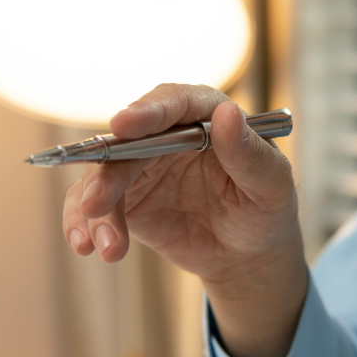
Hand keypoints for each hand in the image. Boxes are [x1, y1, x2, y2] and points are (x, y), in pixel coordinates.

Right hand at [61, 84, 309, 356]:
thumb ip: (249, 152)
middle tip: (97, 203)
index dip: (148, 112)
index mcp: (205, 116)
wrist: (248, 253)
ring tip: (107, 247)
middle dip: (107, 172)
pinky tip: (87, 247)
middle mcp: (166, 135)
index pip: (174, 103)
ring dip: (94, 209)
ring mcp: (141, 166)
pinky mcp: (125, 198)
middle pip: (127, 140)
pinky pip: (94, 205)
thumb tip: (228, 113)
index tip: (123, 125)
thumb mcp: (271, 184)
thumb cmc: (266, 210)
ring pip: (103, 174)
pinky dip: (85, 225)